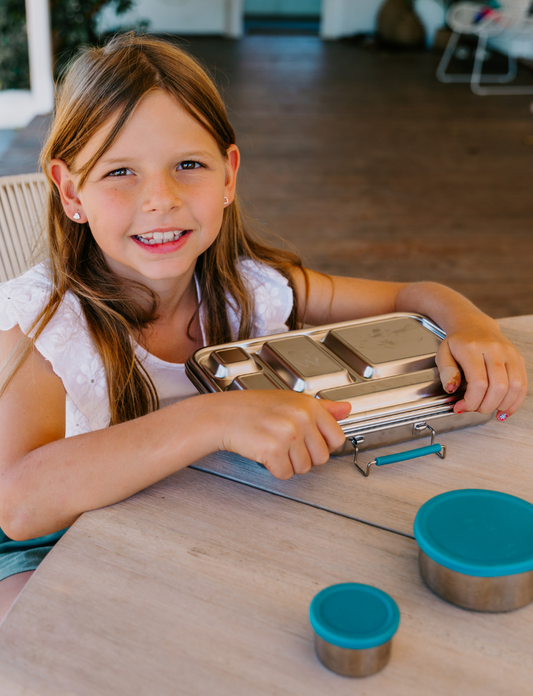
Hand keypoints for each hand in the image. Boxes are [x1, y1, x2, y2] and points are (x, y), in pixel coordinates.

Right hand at [217, 391, 350, 479]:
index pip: (337, 438)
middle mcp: (300, 418)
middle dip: (304, 456)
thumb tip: (346, 409)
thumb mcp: (291, 400)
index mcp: (309, 405)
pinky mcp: (273, 450)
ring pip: (304, 468)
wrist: (223, 415)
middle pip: (321, 458)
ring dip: (288, 463)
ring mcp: (287, 434)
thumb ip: (323, 407)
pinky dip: (274, 469)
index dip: (322, 445)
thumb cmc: (254, 408)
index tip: (309, 442)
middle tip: (286, 444)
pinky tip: (265, 453)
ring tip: (274, 446)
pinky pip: (285, 473)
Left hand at [435, 318, 526, 420]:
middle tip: (475, 408)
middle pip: (498, 387)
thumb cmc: (458, 342)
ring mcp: (509, 353)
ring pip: (514, 387)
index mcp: (472, 348)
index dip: (471, 401)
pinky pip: (523, 384)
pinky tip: (504, 409)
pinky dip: (515, 401)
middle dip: (486, 406)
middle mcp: (494, 349)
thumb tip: (451, 388)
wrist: (474, 325)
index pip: (478, 383)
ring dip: (502, 405)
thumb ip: (446, 372)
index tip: (461, 407)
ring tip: (488, 409)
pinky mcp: (518, 358)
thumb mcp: (443, 354)